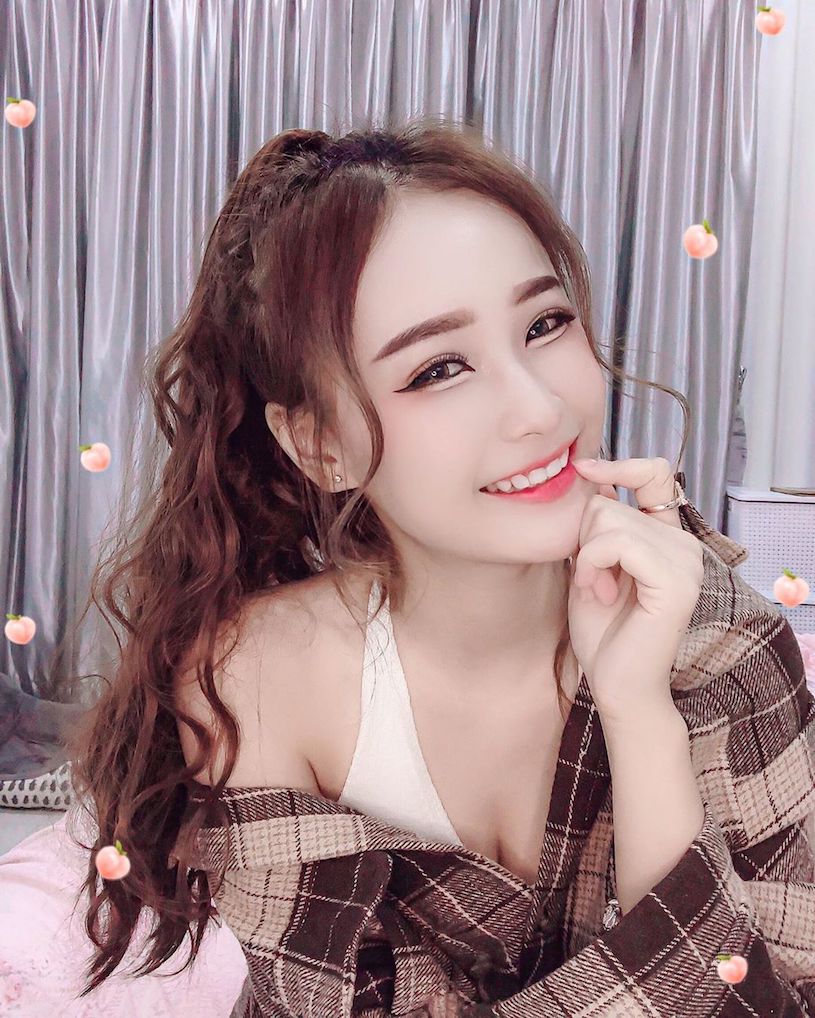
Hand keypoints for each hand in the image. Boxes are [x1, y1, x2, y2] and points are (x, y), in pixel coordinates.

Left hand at [567, 456, 703, 725]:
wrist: (618, 686)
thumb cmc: (604, 632)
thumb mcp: (590, 566)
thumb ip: (595, 527)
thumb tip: (587, 481)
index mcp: (668, 537)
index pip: (654, 474)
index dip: (618, 466)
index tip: (583, 471)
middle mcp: (685, 544)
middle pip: (609, 505)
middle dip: (582, 541)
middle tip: (591, 581)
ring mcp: (686, 561)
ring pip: (610, 521)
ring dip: (586, 558)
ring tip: (597, 592)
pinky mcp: (675, 581)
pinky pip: (618, 543)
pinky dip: (594, 565)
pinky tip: (598, 594)